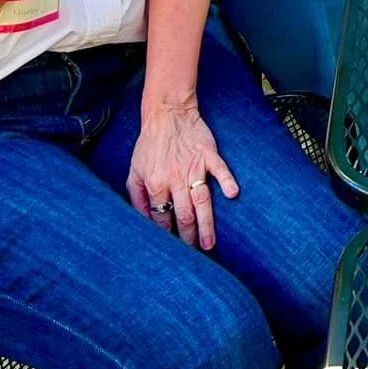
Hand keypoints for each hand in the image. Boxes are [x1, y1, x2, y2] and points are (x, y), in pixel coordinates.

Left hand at [127, 97, 238, 250]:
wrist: (167, 113)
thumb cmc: (150, 144)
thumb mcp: (134, 171)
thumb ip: (137, 197)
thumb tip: (141, 221)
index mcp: (155, 184)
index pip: (161, 217)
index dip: (167, 235)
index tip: (173, 249)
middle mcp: (174, 178)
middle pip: (183, 215)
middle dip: (188, 238)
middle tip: (193, 255)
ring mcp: (194, 167)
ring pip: (201, 201)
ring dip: (206, 223)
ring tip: (209, 244)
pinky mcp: (209, 155)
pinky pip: (220, 170)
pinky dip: (227, 182)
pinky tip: (233, 195)